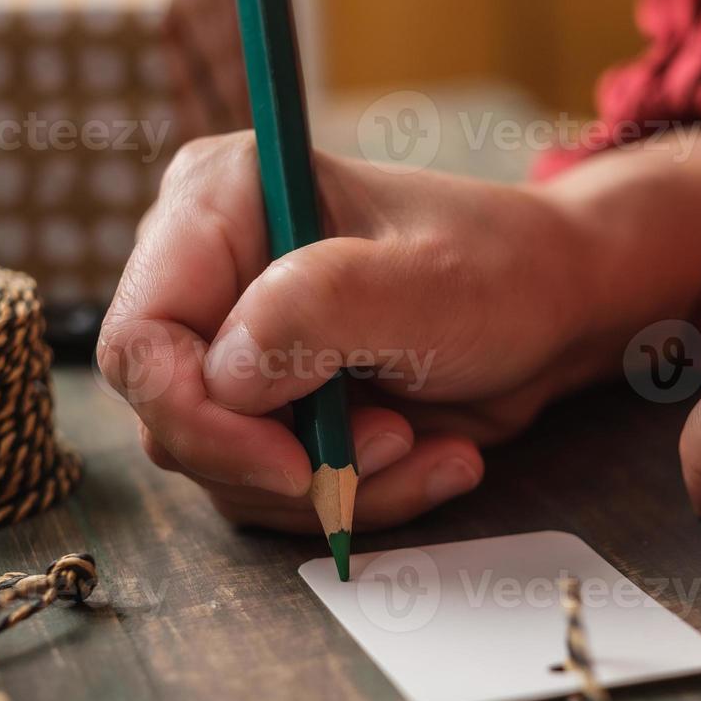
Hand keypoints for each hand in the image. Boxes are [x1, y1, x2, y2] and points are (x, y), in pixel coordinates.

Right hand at [100, 130, 700, 531]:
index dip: (202, 420)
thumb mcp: (426, 286)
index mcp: (219, 204)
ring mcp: (237, 346)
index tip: (295, 465)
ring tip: (425, 445)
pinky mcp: (273, 407)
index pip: (141, 338)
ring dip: (335, 485)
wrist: (559, 311)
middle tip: (390, 444)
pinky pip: (276, 490)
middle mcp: (209, 276)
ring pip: (225, 470)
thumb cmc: (504, 272)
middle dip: (284, 463)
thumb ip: (314, 313)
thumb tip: (224, 379)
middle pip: (173, 417)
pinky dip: (356, 496)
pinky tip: (433, 457)